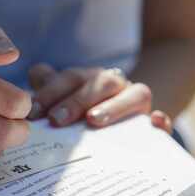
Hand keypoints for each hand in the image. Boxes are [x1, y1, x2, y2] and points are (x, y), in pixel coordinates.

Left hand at [27, 64, 171, 132]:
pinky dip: (159, 120)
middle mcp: (113, 84)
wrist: (124, 116)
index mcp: (88, 79)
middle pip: (97, 84)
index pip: (69, 78)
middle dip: (75, 101)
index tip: (34, 113)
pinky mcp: (151, 118)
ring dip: (113, 106)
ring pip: (132, 94)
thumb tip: (35, 73)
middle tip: (56, 120)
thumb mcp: (66, 98)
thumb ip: (50, 87)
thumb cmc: (85, 111)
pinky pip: (160, 116)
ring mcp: (135, 99)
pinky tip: (154, 122)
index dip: (50, 92)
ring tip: (94, 120)